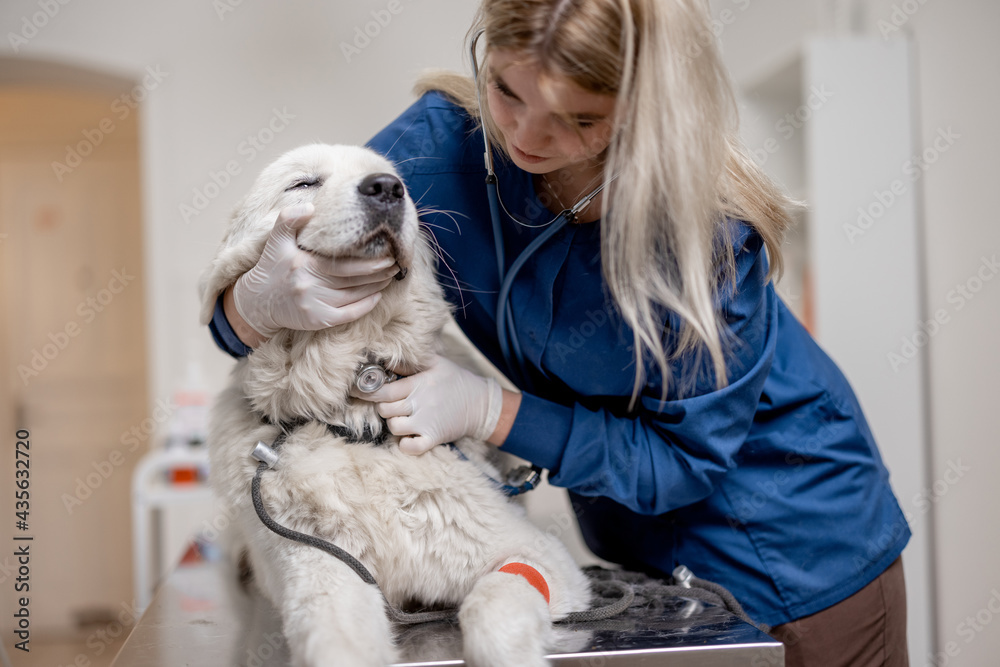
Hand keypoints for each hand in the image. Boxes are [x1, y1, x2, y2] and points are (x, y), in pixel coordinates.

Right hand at [232, 203, 400, 336]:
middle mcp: (309, 286)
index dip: (369, 261)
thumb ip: (288, 219)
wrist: (256, 301)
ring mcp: (314, 305)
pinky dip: (365, 306)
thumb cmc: (272, 266)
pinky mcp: (317, 321)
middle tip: (396, 264)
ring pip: (354, 296)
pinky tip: (377, 297)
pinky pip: (348, 314)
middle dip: (379, 273)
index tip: (388, 253)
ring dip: (376, 287)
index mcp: (304, 264)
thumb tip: (310, 208)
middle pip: (353, 280)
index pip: (344, 263)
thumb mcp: (276, 239)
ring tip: (391, 277)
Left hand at [353, 355, 503, 454]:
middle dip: (384, 408)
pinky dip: (405, 444)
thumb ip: (409, 363)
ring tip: (403, 417)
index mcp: (419, 384)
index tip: (358, 391)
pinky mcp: (434, 438)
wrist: (481, 404)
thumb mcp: (435, 364)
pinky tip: (409, 436)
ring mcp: (427, 422)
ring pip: (394, 427)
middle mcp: (420, 403)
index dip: (367, 392)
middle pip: (385, 410)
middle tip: (391, 404)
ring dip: (394, 424)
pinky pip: (409, 447)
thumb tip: (383, 358)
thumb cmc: (455, 380)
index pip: (383, 391)